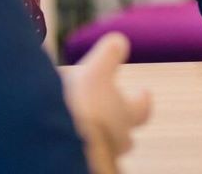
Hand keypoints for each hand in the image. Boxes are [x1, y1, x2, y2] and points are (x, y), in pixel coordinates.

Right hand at [61, 33, 152, 173]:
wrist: (57, 145)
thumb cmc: (79, 107)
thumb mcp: (94, 71)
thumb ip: (108, 54)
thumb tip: (120, 40)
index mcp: (126, 113)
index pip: (142, 107)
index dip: (141, 99)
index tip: (143, 92)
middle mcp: (118, 138)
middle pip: (126, 134)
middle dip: (119, 123)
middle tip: (112, 113)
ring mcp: (101, 156)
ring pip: (106, 150)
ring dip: (99, 139)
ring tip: (86, 130)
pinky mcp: (82, 164)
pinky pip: (87, 159)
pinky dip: (81, 150)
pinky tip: (70, 143)